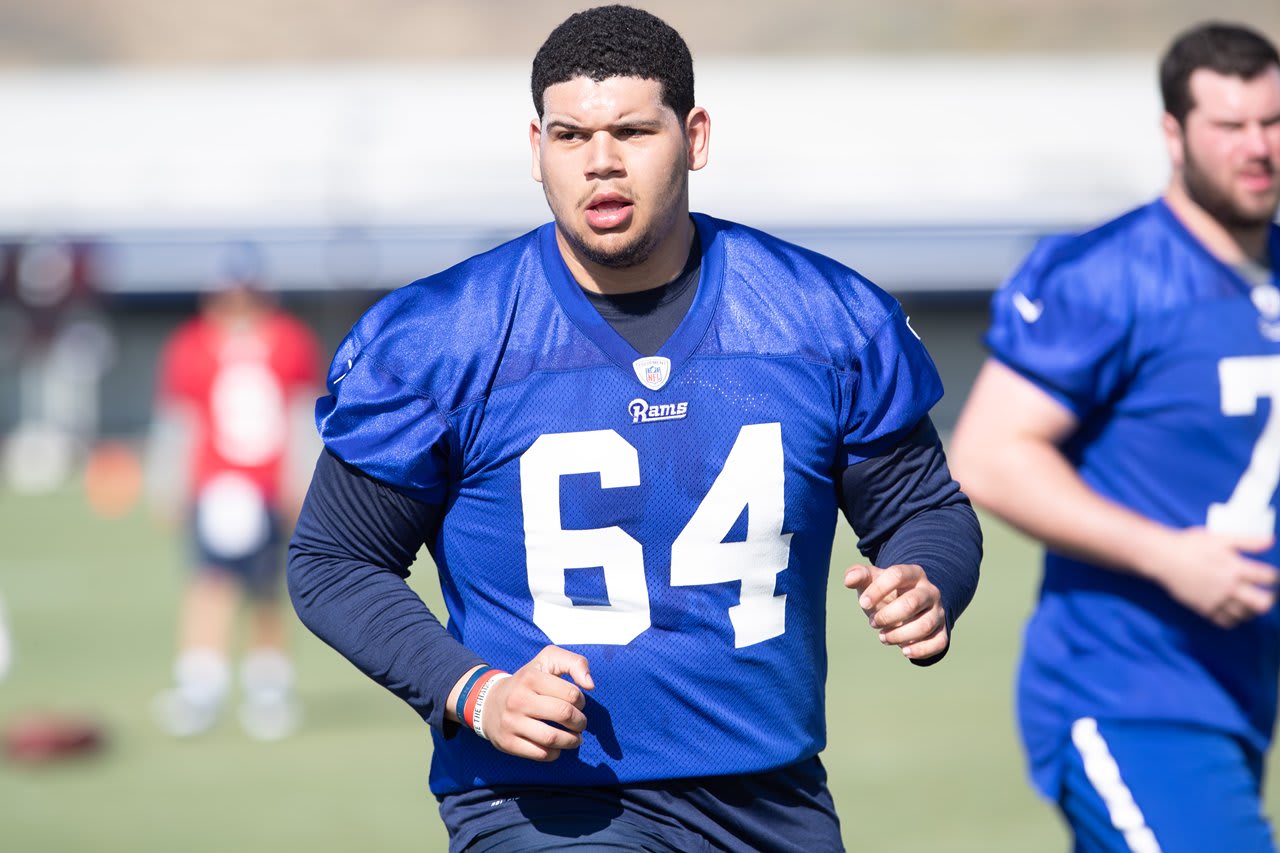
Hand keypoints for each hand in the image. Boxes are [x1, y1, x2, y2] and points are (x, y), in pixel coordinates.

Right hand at [480, 645, 593, 760]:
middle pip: (564, 714)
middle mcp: (518, 700)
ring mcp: (511, 722)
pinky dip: (555, 753)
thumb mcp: (548, 660)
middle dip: (580, 722)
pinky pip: (540, 754)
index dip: (581, 701)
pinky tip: (557, 747)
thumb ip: (574, 663)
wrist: (488, 702)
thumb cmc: (527, 681)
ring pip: (552, 738)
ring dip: (572, 741)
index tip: (577, 703)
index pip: (571, 694)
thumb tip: (590, 685)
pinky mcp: (508, 743)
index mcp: (530, 678)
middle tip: (580, 723)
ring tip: (575, 738)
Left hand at [844, 563, 947, 660]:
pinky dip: (920, 650)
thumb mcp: (871, 581)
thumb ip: (858, 575)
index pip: (897, 575)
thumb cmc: (886, 593)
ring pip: (925, 625)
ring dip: (899, 635)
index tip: (863, 603)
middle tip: (873, 623)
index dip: (877, 589)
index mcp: (913, 573)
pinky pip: (939, 642)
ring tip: (883, 637)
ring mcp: (938, 612)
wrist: (907, 607)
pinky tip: (904, 651)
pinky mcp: (942, 631)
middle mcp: (929, 591)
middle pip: (912, 602)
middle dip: (887, 616)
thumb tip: (849, 579)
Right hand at [1147, 528, 1276, 628]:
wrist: (1163, 558)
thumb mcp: (1220, 537)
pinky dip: (1234, 619)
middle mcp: (1229, 586)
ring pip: (1246, 614)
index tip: (1271, 575)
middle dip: (1270, 599)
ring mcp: (1217, 600)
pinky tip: (1234, 612)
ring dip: (1253, 609)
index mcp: (1235, 567)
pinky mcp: (1205, 608)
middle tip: (1267, 593)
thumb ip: (1247, 540)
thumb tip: (1271, 541)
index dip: (1274, 576)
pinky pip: (1226, 621)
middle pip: (1262, 602)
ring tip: (1250, 602)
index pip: (1267, 577)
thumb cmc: (1191, 544)